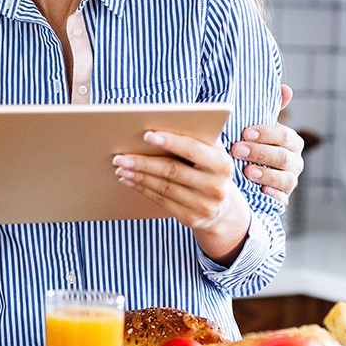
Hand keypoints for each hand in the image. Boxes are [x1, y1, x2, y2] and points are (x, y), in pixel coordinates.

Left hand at [115, 130, 250, 261]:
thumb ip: (197, 140)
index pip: (193, 150)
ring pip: (164, 188)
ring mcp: (204, 206)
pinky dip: (143, 189)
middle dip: (144, 163)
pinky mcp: (191, 219)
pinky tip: (130, 180)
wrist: (225, 209)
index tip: (147, 135)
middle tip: (121, 156)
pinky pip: (162, 201)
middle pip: (173, 171)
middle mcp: (216, 187)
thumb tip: (160, 126)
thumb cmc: (211, 170)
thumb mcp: (213, 154)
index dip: (170, 141)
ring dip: (138, 176)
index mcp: (223, 164)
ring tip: (120, 167)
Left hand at [231, 84, 305, 202]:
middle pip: (284, 157)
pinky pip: (283, 199)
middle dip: (260, 153)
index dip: (266, 133)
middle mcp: (295, 162)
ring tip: (247, 171)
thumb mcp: (256, 126)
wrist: (242, 172)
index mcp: (291, 142)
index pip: (284, 136)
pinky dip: (273, 195)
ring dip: (266, 174)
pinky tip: (260, 191)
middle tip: (237, 149)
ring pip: (286, 179)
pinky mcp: (282, 198)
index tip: (245, 132)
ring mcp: (289, 181)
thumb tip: (286, 89)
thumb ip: (270, 108)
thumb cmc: (250, 143)